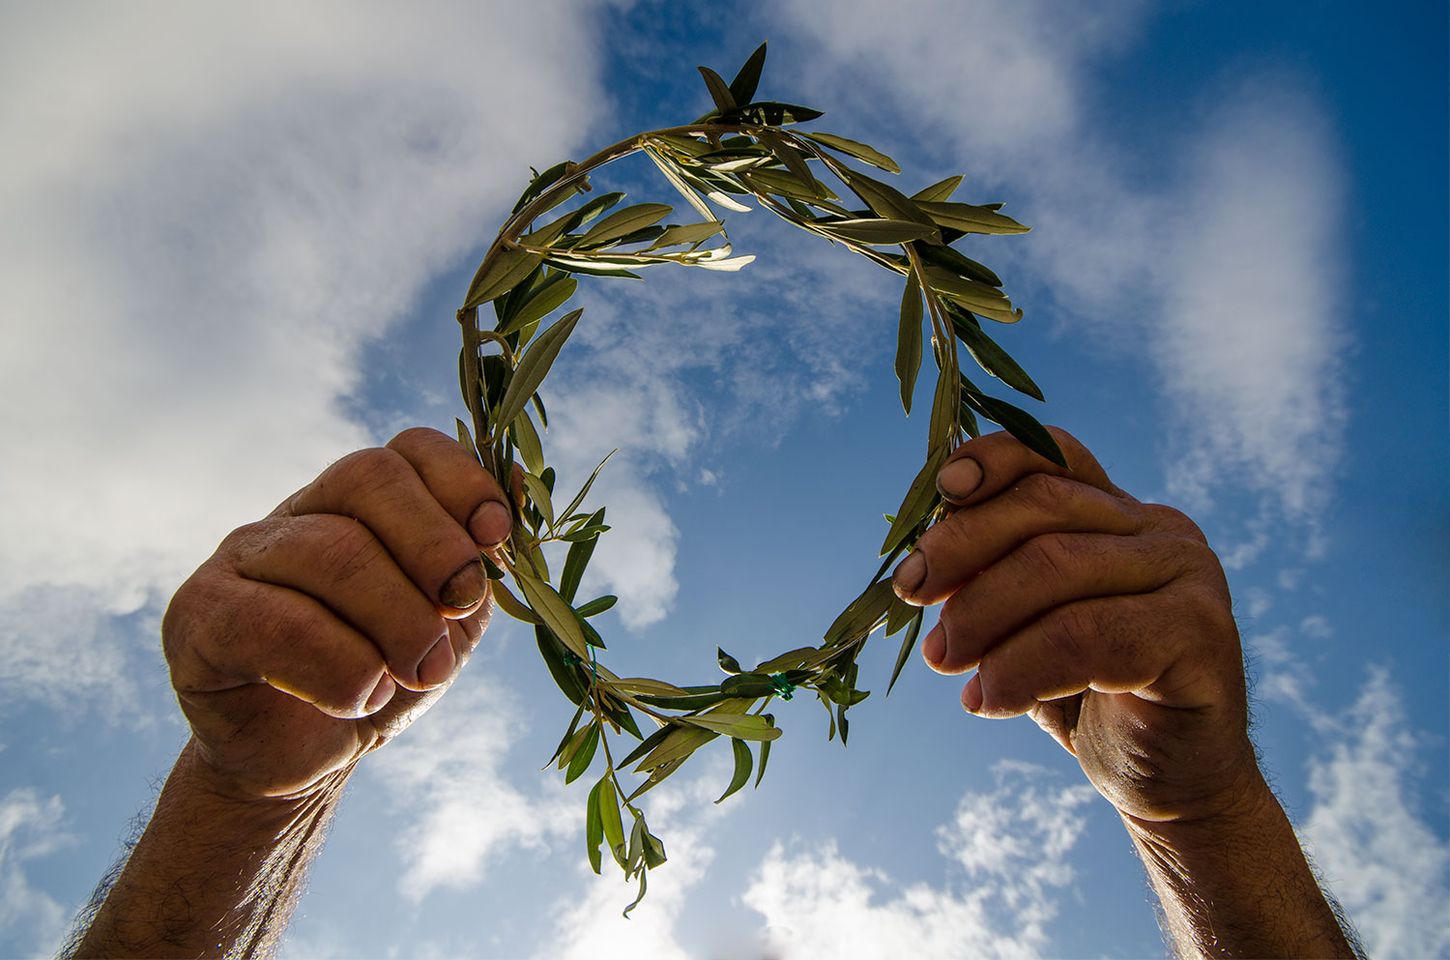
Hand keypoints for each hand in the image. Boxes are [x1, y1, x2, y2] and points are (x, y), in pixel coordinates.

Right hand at [162, 427, 512, 801]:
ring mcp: (240, 556)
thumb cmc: (385, 678)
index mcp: (359, 503)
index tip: (495, 535)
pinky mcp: (198, 615)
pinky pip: (276, 623)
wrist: (309, 761)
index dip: (461, 481)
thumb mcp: (448, 622)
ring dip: (400, 623)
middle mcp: (298, 513)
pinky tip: (360, 697)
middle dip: (436, 548)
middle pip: (369, 480)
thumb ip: (476, 567)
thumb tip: (520, 505)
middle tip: (459, 611)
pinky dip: (341, 669)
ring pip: (335, 552)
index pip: (408, 449)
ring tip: (418, 674)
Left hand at [892, 427, 1257, 824]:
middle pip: (1043, 506)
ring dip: (982, 616)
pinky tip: (989, 700)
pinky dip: (1022, 667)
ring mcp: (1190, 577)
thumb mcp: (1026, 631)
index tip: (940, 491)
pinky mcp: (1202, 633)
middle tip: (911, 595)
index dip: (991, 460)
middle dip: (961, 547)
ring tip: (947, 663)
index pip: (1053, 455)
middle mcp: (1163, 532)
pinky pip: (1089, 635)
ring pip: (1057, 566)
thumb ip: (989, 583)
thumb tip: (921, 560)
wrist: (1171, 788)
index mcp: (1121, 516)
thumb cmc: (1090, 702)